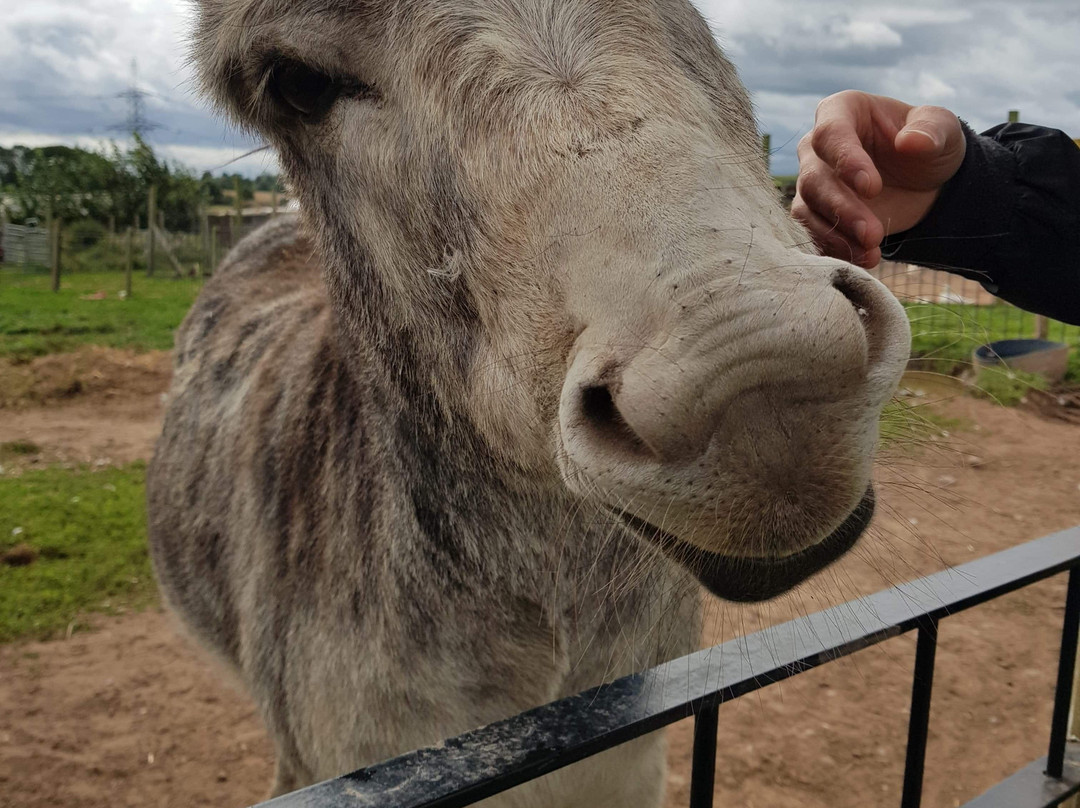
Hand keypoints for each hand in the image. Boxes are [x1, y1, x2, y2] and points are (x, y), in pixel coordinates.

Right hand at [792, 91, 966, 267]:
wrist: (925, 182)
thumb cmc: (929, 144)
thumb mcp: (943, 129)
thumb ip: (931, 130)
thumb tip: (910, 142)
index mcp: (842, 111)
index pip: (830, 134)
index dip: (845, 161)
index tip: (872, 188)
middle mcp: (817, 147)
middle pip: (813, 179)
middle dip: (842, 209)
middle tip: (873, 233)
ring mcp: (812, 182)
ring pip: (806, 209)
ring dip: (836, 234)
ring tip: (872, 251)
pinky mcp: (816, 213)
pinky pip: (811, 232)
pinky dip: (834, 249)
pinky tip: (863, 258)